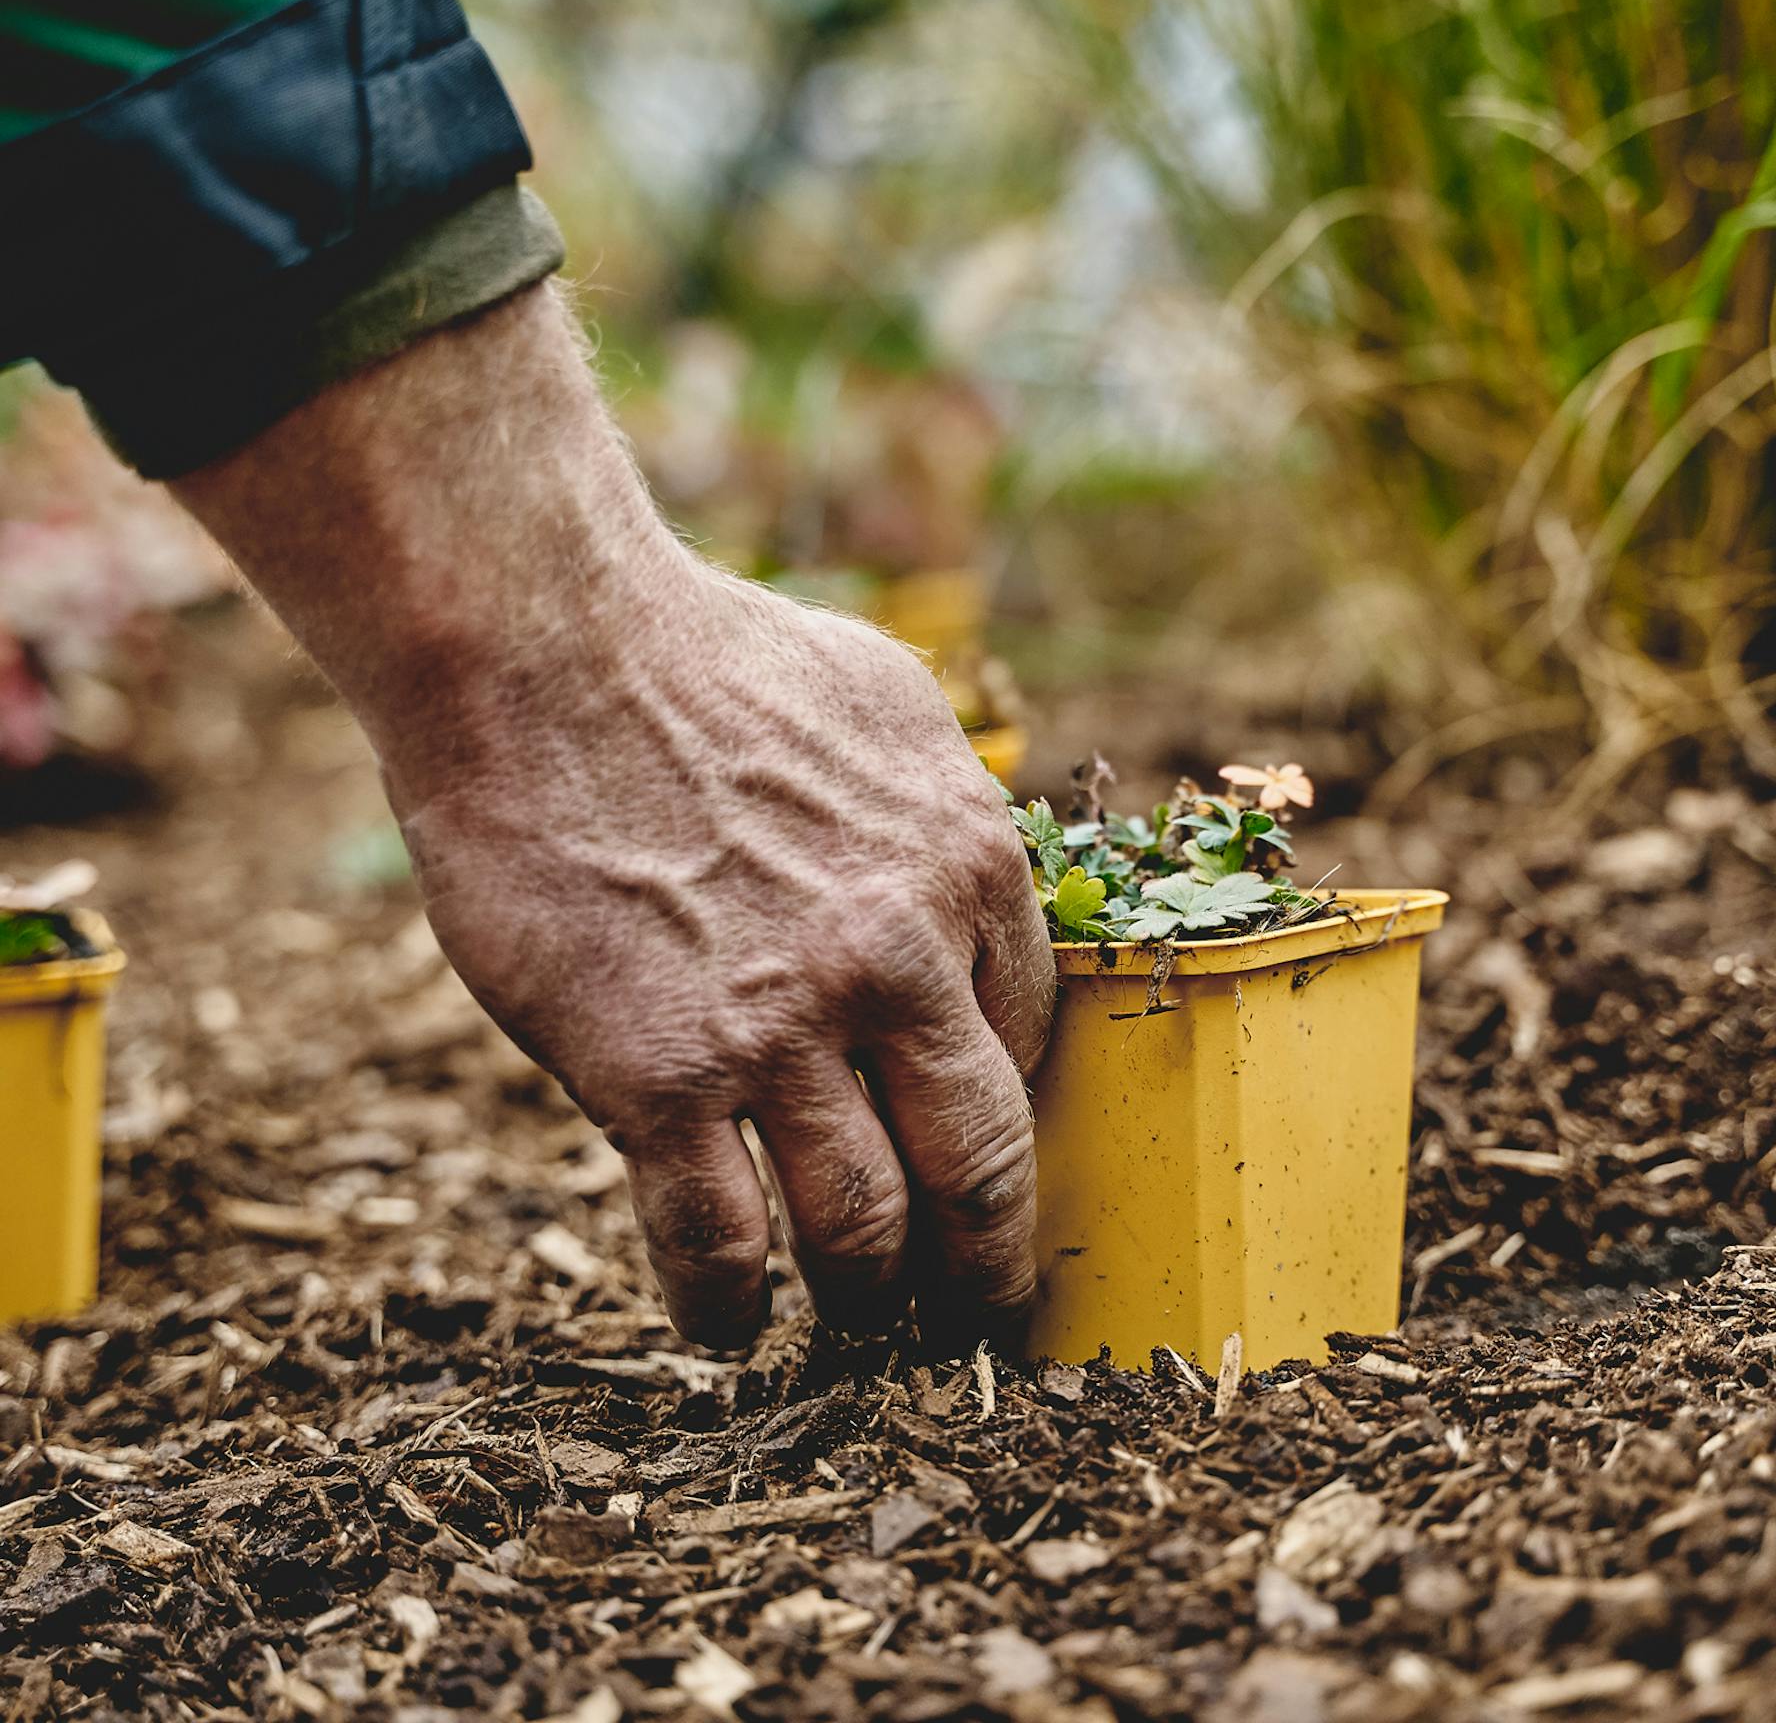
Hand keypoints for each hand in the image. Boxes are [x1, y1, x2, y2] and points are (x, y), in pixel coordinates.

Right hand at [399, 559, 1051, 1344]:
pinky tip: (725, 1326)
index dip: (1002, 1115)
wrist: (545, 652)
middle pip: (982, 1167)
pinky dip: (726, 1308)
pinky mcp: (659, 1078)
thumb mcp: (887, 702)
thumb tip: (974, 887)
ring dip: (866, 1299)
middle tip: (975, 1313)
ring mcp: (781, 1029)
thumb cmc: (710, 659)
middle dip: (988, 1264)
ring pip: (862, 1232)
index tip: (975, 1160)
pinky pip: (715, 1245)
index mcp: (967, 867)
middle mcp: (897, 962)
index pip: (1028, 1041)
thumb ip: (948, 808)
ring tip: (854, 1324)